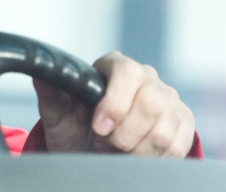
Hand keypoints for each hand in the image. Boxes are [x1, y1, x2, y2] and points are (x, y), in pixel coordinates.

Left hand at [33, 51, 194, 156]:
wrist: (91, 152)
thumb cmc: (73, 128)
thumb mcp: (57, 113)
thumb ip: (51, 91)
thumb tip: (42, 69)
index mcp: (115, 67)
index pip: (127, 72)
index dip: (115, 103)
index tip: (98, 128)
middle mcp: (147, 78)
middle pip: (151, 103)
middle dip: (123, 134)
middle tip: (102, 143)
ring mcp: (169, 100)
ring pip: (164, 130)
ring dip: (135, 150)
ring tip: (115, 150)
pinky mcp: (183, 123)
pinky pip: (178, 146)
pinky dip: (152, 159)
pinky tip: (134, 156)